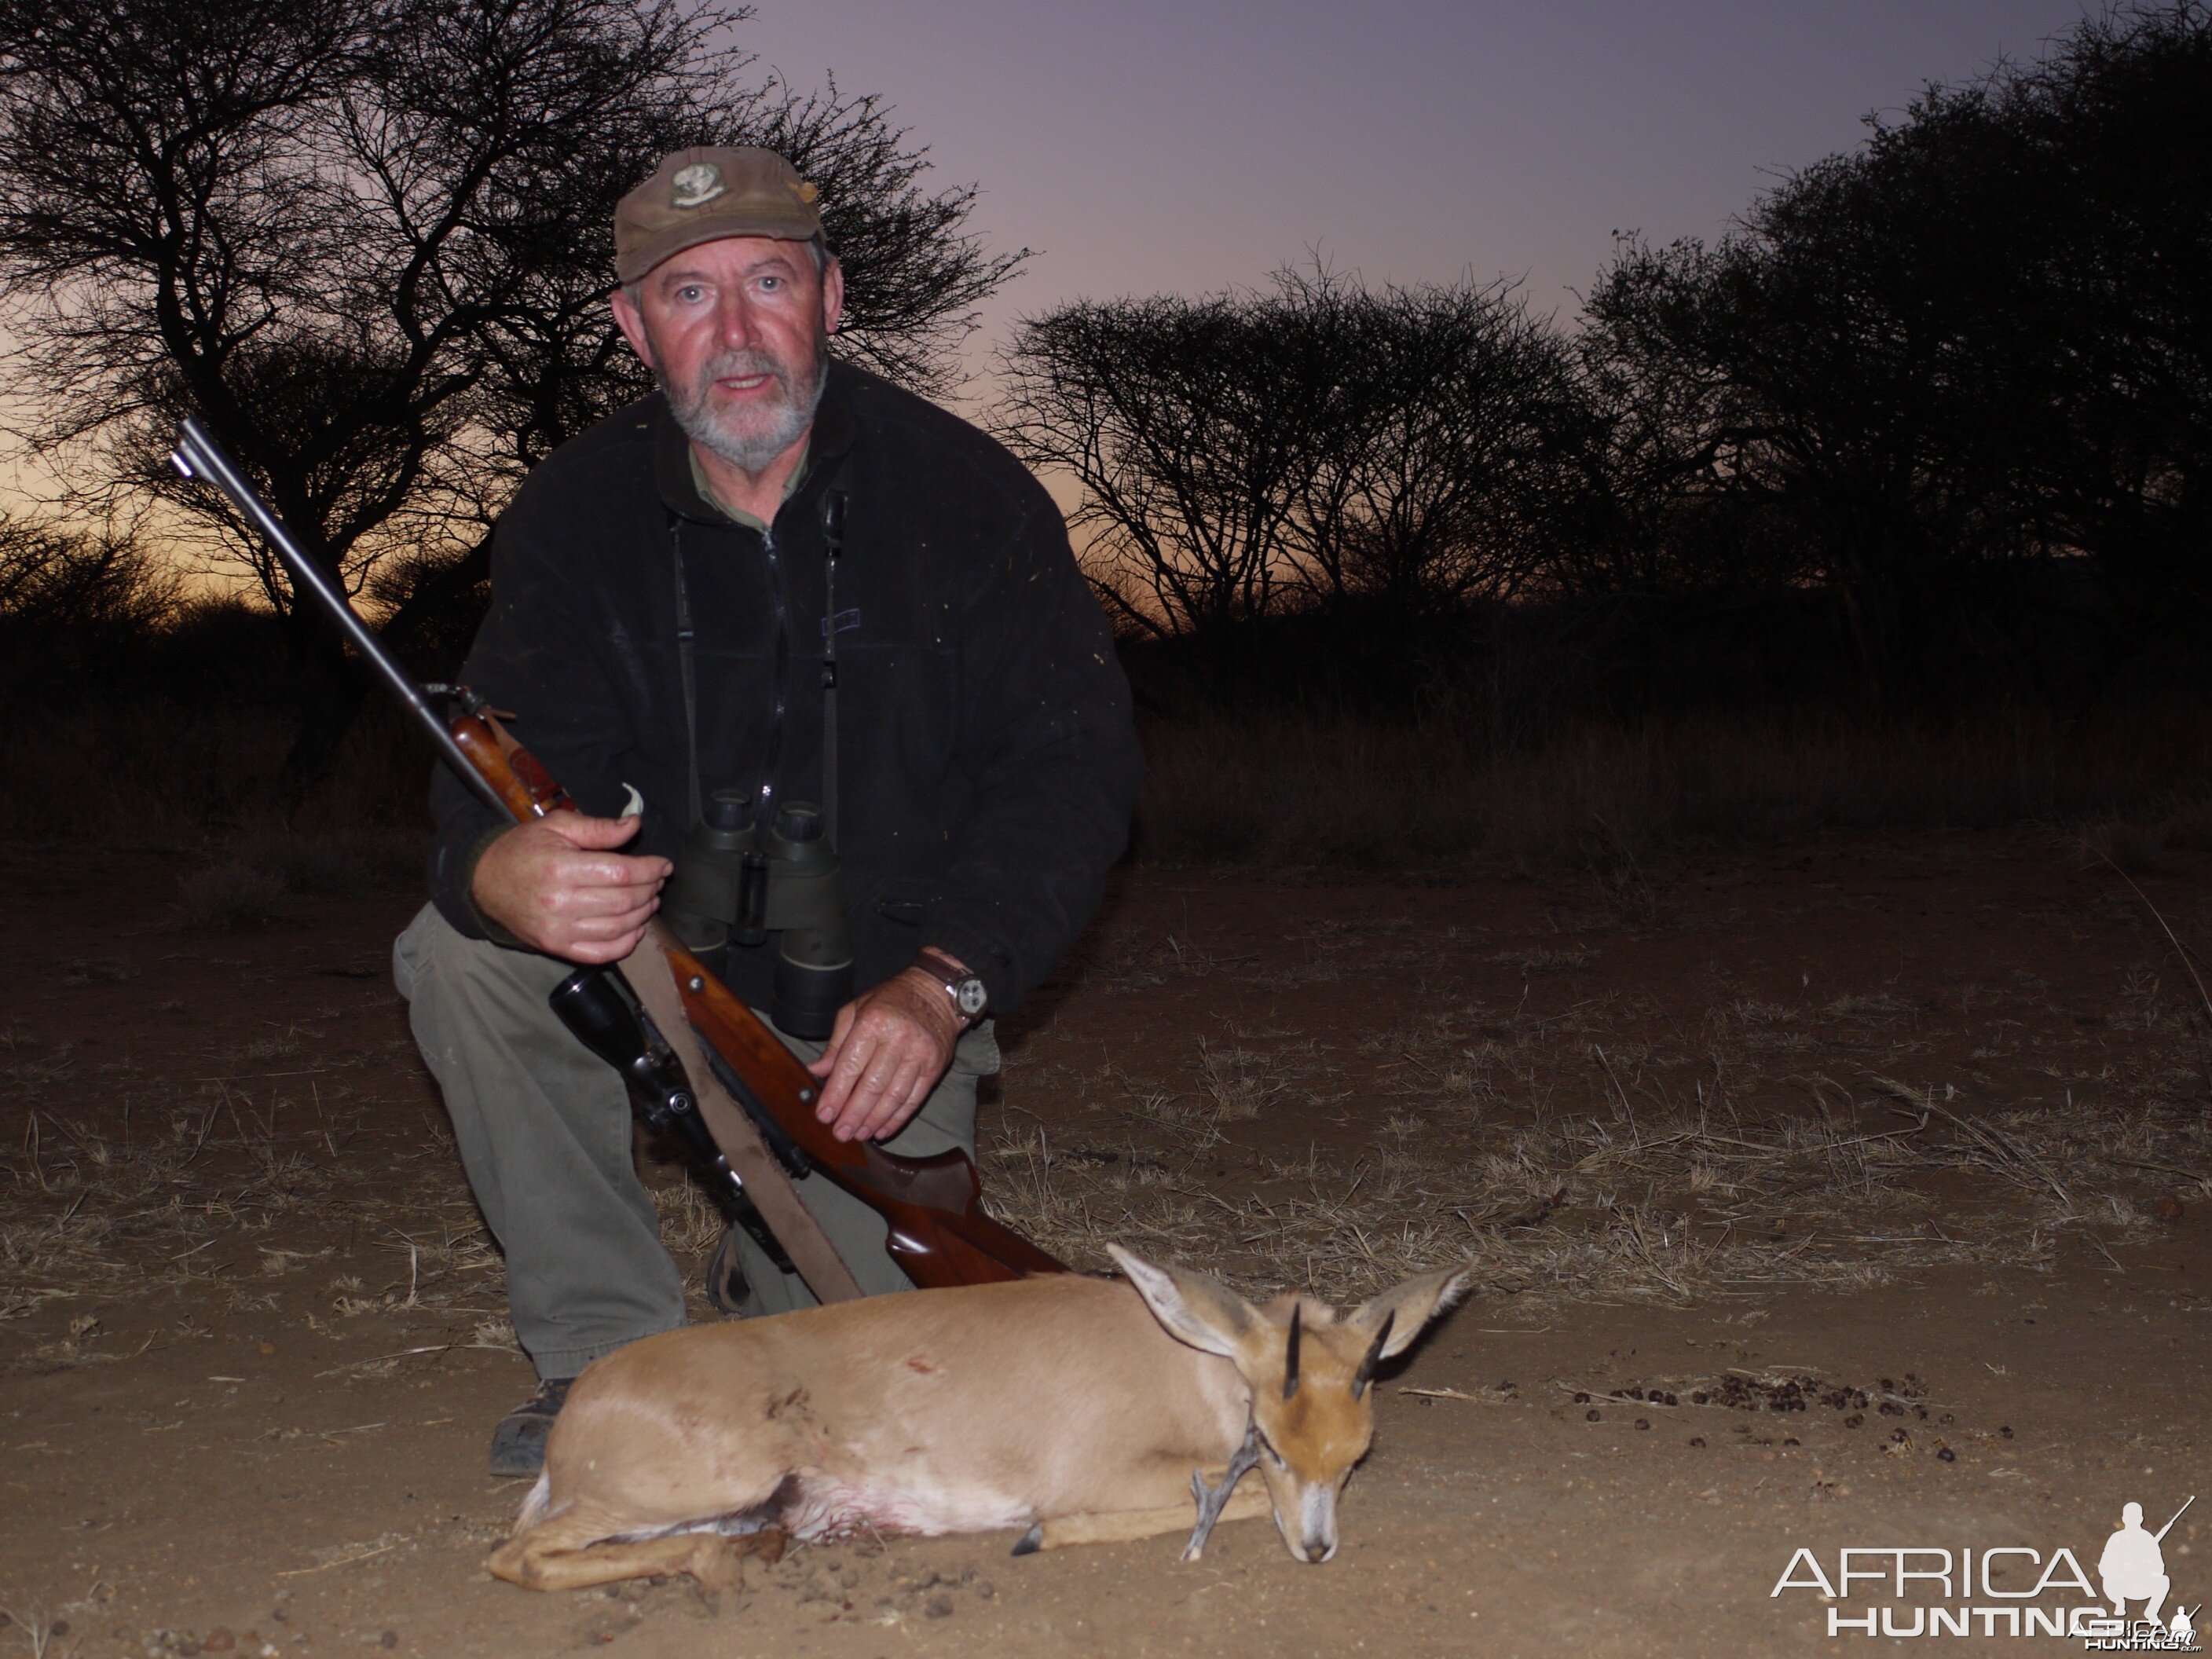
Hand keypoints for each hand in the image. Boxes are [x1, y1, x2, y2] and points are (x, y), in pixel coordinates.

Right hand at [470, 810, 670, 963]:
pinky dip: (624, 945)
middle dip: (650, 890)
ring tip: (650, 900)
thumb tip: (635, 825)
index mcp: (561, 868)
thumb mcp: (556, 826)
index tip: (664, 865)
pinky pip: (599, 953)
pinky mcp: (555, 947)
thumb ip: (598, 828)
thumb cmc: (522, 849)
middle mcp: (560, 902)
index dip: (650, 869)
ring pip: (617, 928)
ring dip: (643, 915)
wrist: (484, 881)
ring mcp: (558, 930)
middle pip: (623, 901)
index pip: (621, 873)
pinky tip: (635, 930)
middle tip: (658, 880)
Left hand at [806, 961, 966, 1142]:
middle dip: (853, 1115)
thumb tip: (816, 1070)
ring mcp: (919, 1054)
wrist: (936, 993)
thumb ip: (836, 1042)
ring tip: (859, 1134)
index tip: (824, 1115)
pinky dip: (897, 1118)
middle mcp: (898, 1039)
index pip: (850, 1066)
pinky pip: (914, 1099)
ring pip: (893, 1097)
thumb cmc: (891, 1000)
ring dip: (874, 1121)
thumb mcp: (856, 1009)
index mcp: (873, 1022)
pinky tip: (883, 1129)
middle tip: (840, 1134)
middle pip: (872, 1087)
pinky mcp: (934, 1067)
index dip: (835, 1094)